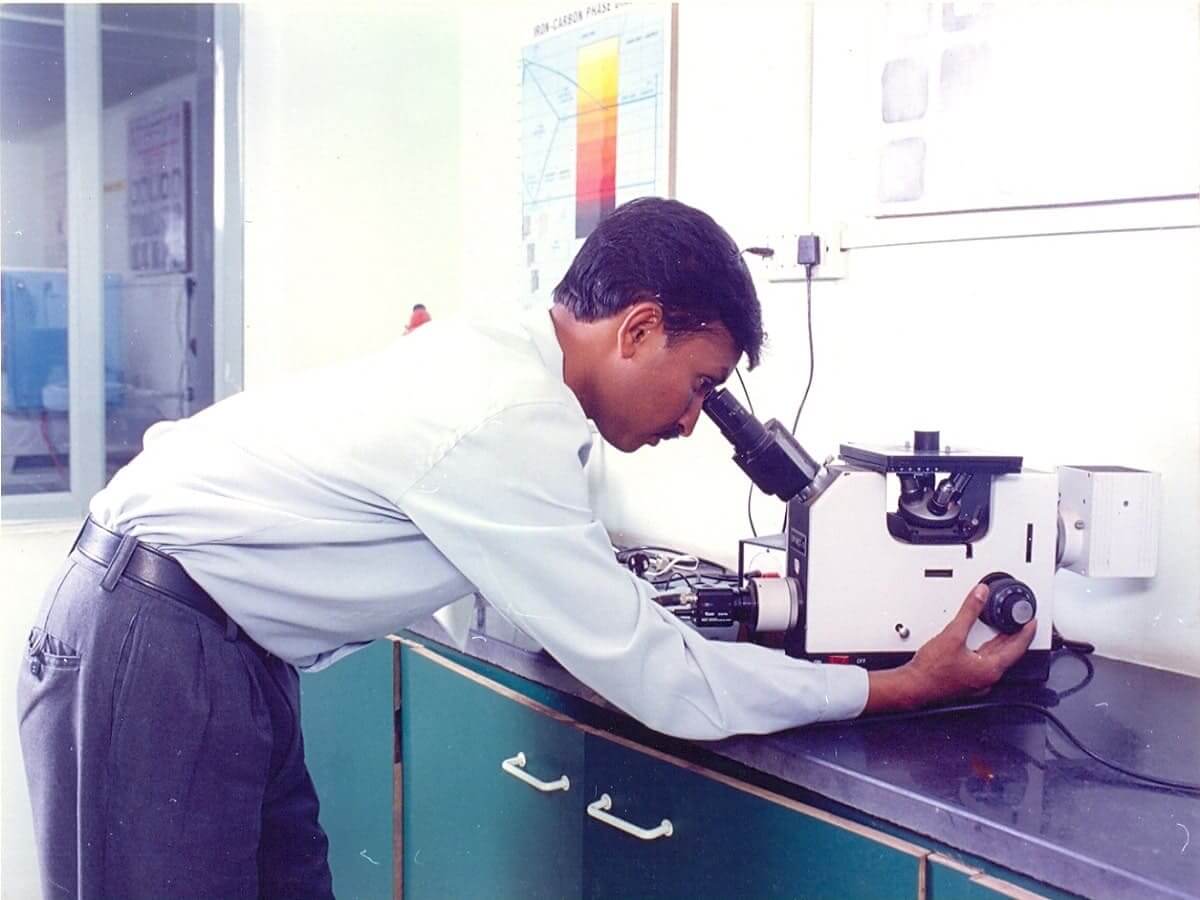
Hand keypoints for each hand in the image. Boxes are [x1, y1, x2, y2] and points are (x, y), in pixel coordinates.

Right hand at [864, 583, 1036, 713]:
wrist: (913, 685)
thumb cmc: (931, 670)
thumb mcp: (953, 634)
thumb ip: (969, 611)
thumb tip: (980, 594)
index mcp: (990, 669)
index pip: (1017, 648)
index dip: (1026, 633)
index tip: (1031, 622)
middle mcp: (986, 677)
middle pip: (1007, 653)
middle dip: (1014, 636)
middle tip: (1020, 622)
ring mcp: (976, 681)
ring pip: (995, 658)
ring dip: (1000, 643)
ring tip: (1003, 629)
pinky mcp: (966, 680)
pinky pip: (983, 662)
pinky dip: (986, 650)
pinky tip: (979, 643)